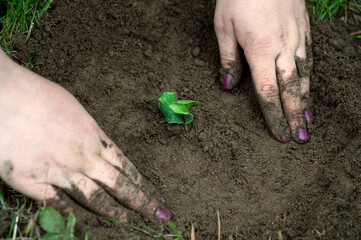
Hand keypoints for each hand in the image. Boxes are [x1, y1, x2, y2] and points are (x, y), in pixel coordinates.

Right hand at [0, 51, 170, 221]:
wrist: (5, 95)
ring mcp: (61, 171)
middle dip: (141, 201)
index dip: (142, 183)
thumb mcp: (75, 110)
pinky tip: (93, 225)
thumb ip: (89, 132)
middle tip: (159, 214)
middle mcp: (83, 157)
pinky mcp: (34, 182)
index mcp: (95, 138)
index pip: (126, 166)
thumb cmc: (39, 95)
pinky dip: (78, 217)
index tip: (155, 194)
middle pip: (119, 185)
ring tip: (132, 222)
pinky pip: (61, 205)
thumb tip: (99, 145)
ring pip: (95, 198)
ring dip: (116, 212)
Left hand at [214, 0, 313, 142]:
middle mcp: (282, 48)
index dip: (273, 116)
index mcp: (260, 50)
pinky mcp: (303, 28)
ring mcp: (296, 38)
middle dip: (295, 116)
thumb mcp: (223, 27)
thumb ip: (228, 59)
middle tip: (301, 138)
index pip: (267, 92)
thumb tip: (228, 86)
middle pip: (290, 89)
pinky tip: (309, 88)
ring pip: (303, 76)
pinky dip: (309, 77)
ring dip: (305, 101)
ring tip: (308, 121)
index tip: (280, 135)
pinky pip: (309, 58)